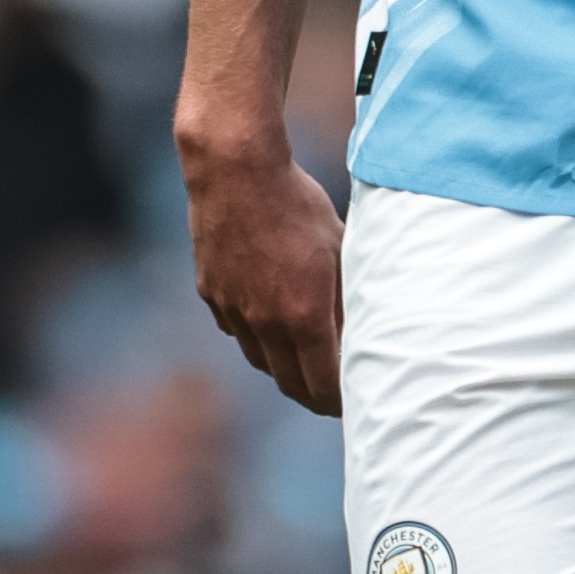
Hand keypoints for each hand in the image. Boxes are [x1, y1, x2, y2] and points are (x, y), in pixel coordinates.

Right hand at [182, 129, 347, 414]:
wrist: (235, 171)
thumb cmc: (297, 204)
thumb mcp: (339, 248)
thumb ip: (349, 296)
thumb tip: (363, 333)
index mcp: (303, 316)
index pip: (324, 386)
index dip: (341, 402)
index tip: (356, 402)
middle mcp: (264, 323)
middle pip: (291, 384)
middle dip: (315, 396)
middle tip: (335, 395)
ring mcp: (233, 311)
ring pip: (261, 360)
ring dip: (284, 368)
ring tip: (305, 362)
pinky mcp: (211, 294)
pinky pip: (236, 330)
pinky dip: (255, 335)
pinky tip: (271, 319)